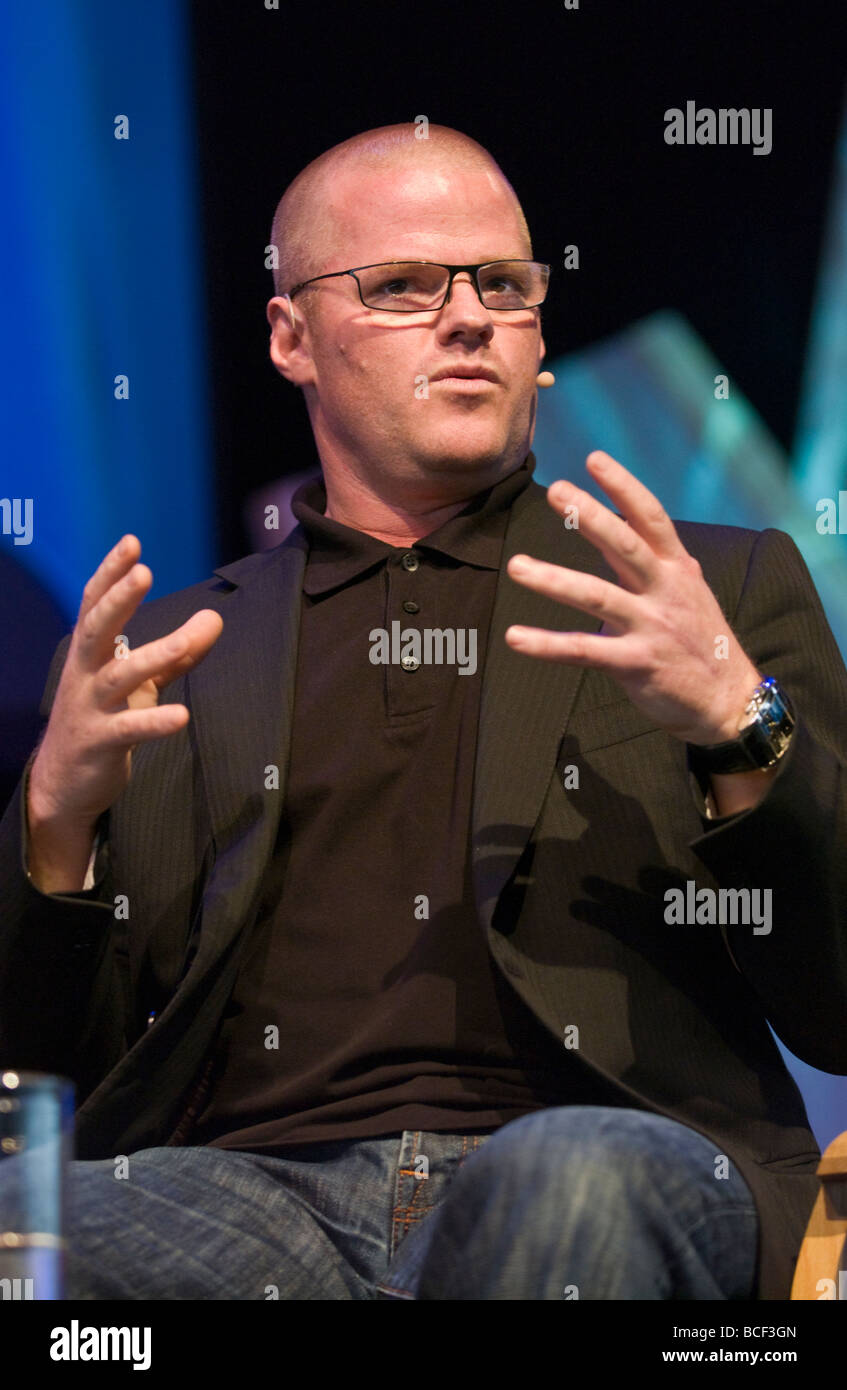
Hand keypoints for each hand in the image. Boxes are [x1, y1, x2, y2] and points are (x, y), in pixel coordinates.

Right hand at [28, 535, 223, 831]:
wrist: (64, 782)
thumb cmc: (105, 718)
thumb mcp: (140, 681)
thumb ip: (178, 652)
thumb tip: (215, 617)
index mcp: (90, 653)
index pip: (94, 604)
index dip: (111, 573)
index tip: (132, 542)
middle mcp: (83, 674)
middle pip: (96, 629)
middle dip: (118, 600)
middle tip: (143, 572)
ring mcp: (88, 708)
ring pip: (117, 677)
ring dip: (150, 657)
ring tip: (182, 644)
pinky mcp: (99, 743)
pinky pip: (127, 730)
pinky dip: (154, 722)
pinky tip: (181, 716)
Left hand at [504, 451, 760, 745]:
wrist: (728, 699)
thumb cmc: (700, 641)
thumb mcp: (688, 590)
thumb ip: (655, 561)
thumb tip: (622, 526)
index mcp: (677, 568)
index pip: (651, 517)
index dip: (624, 487)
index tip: (595, 459)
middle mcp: (665, 591)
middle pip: (624, 545)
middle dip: (590, 516)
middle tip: (555, 491)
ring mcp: (651, 627)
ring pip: (597, 597)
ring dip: (554, 580)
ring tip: (517, 566)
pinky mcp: (636, 664)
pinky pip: (583, 651)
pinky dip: (547, 645)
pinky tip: (515, 638)